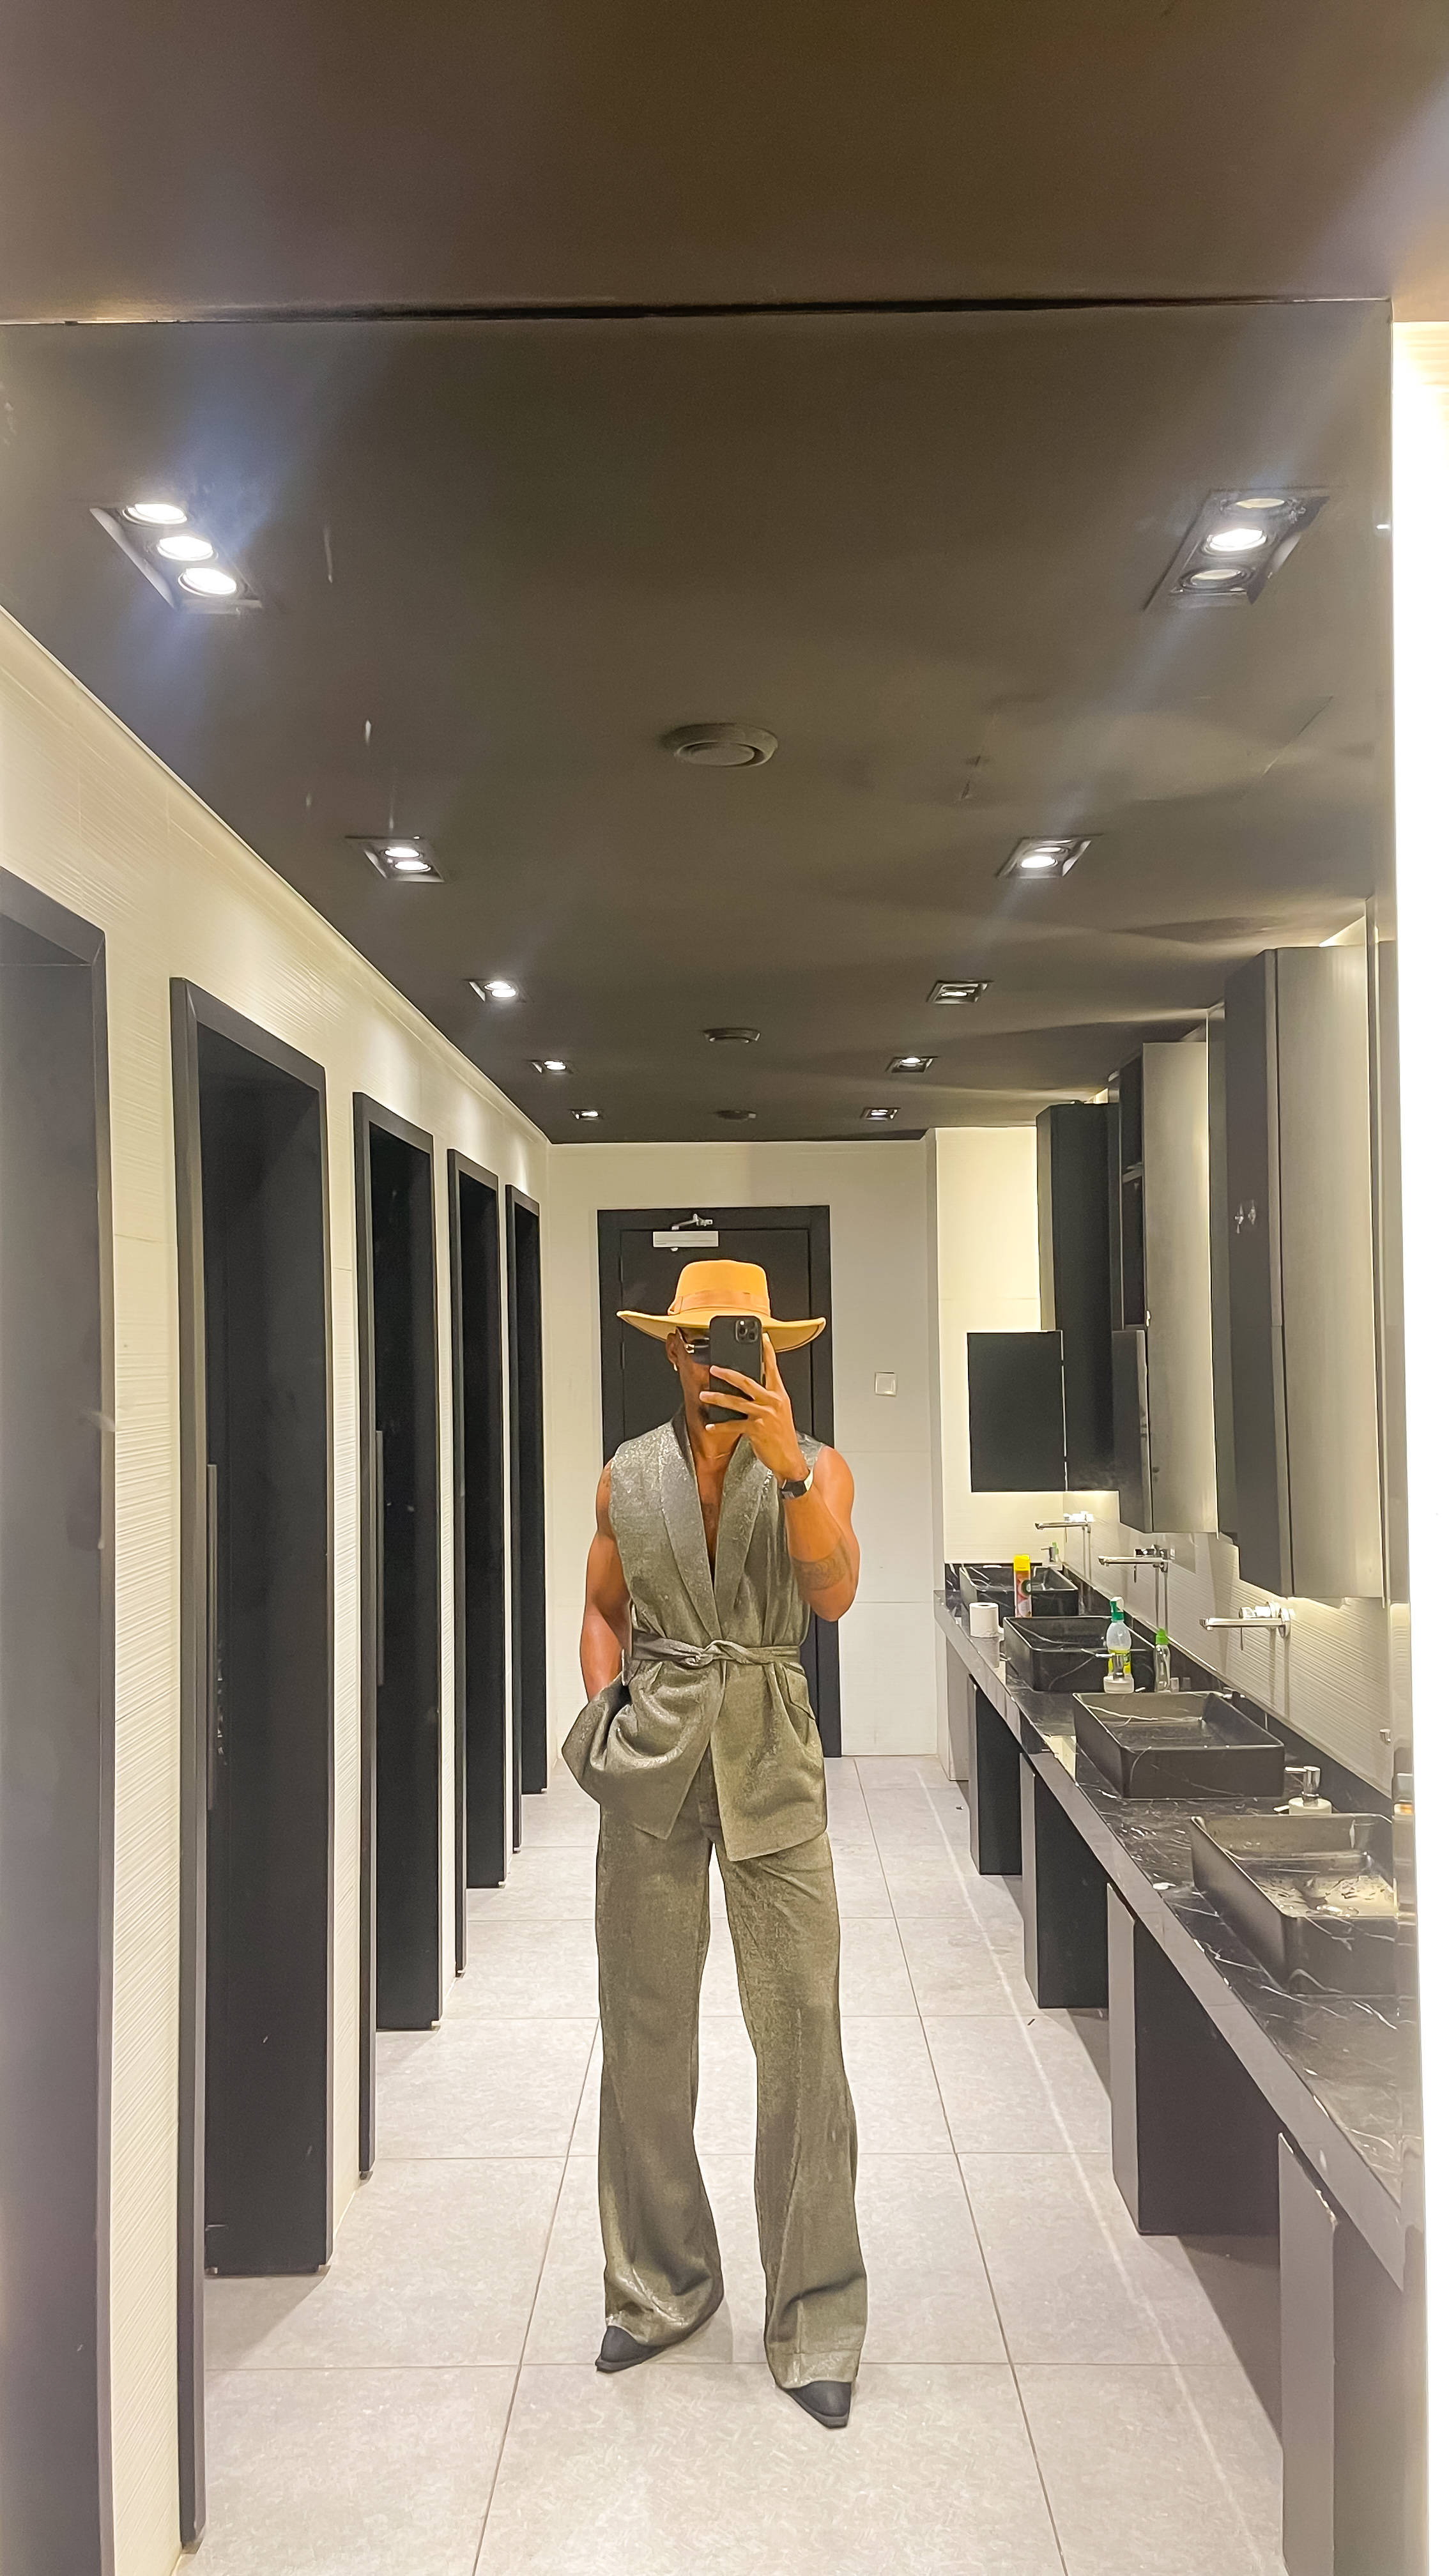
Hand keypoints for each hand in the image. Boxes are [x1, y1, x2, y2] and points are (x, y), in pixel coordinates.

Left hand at [702, 1335, 808, 1482]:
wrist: (789, 1459)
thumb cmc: (783, 1436)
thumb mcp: (780, 1412)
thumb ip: (768, 1398)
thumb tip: (751, 1389)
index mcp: (779, 1395)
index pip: (773, 1369)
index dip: (767, 1352)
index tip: (762, 1338)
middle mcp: (772, 1402)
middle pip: (747, 1382)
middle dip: (728, 1374)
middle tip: (715, 1368)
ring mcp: (764, 1415)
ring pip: (736, 1402)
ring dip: (717, 1398)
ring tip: (704, 1395)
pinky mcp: (756, 1429)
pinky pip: (733, 1424)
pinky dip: (720, 1426)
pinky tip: (710, 1426)